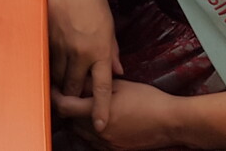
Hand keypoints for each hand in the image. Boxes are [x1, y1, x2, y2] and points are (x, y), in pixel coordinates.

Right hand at [43, 0, 122, 134]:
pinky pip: (49, 61)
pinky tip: (52, 67)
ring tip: (63, 86)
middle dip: (76, 97)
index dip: (102, 109)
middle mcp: (80, 52)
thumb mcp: (108, 22)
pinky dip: (51, 67)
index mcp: (100, 49)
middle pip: (76, 87)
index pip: (103, 87)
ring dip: (62, 83)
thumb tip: (116, 70)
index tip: (102, 125)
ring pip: (60, 77)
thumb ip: (112, 49)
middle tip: (76, 100)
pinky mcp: (46, 38)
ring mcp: (61, 46)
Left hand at [54, 80, 179, 149]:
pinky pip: (92, 142)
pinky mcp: (115, 150)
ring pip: (79, 133)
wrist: (171, 122)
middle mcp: (99, 132)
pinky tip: (96, 119)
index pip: (63, 107)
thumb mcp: (117, 86)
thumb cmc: (147, 100)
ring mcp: (107, 144)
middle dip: (65, 107)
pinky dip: (88, 131)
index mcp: (97, 113)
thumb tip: (73, 82)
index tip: (55, 87)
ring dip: (75, 120)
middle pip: (68, 121)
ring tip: (82, 105)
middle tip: (68, 93)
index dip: (55, 96)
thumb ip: (91, 85)